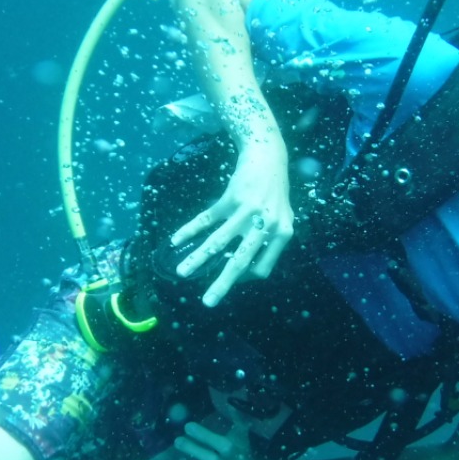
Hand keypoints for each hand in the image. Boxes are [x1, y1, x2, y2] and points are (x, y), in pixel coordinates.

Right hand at [170, 142, 293, 306]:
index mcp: (282, 234)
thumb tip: (246, 270)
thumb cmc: (275, 194)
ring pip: (217, 242)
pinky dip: (189, 230)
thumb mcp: (282, 218)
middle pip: (240, 261)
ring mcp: (246, 211)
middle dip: (223, 284)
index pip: (262, 268)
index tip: (231, 275)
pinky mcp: (229, 198)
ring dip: (197, 259)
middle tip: (208, 302)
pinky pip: (206, 220)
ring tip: (181, 272)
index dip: (246, 276)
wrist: (268, 157)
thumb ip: (269, 243)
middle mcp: (265, 224)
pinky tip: (176, 240)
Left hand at [175, 420, 286, 459]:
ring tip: (178, 441)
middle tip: (187, 427)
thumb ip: (237, 421)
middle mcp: (233, 458)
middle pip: (221, 445)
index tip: (196, 421)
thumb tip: (230, 402)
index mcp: (239, 444)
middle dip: (204, 435)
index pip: (235, 431)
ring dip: (193, 450)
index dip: (223, 423)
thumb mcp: (242, 438)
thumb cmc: (243, 455)